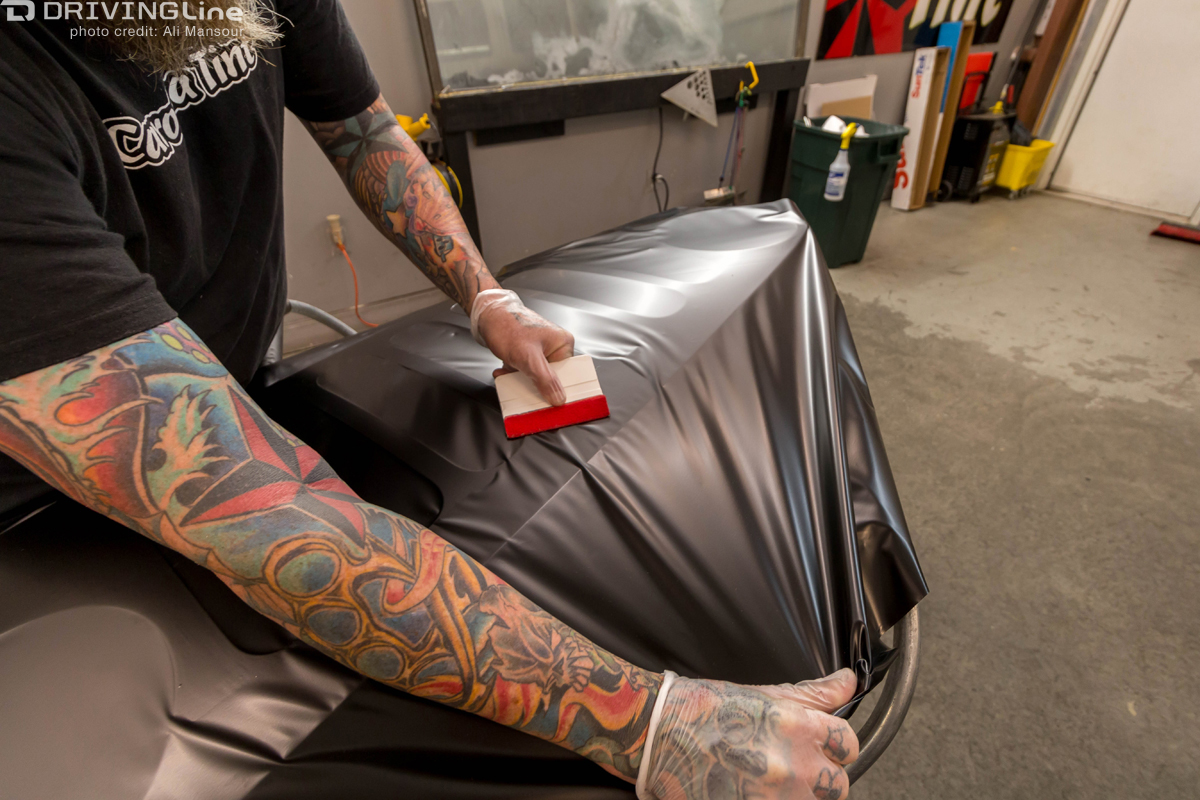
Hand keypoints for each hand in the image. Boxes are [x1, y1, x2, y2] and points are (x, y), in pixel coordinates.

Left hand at [472, 290, 574, 405]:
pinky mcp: (527, 354)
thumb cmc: (508, 326)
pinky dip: (514, 375)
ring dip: (522, 381)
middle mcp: (554, 347)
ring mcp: (540, 351)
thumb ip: (545, 379)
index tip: (551, 403)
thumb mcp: (528, 357)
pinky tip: (504, 373)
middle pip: (552, 378)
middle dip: (536, 386)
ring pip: (536, 377)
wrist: (486, 315)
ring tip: (510, 377)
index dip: (561, 390)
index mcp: (563, 344)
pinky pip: (525, 372)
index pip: (569, 374)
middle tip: (526, 391)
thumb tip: (558, 398)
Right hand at [642, 669, 859, 799]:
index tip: (822, 744)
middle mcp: (792, 767)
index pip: (848, 743)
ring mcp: (774, 798)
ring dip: (801, 793)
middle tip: (795, 766)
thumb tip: (848, 682)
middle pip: (838, 784)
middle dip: (821, 776)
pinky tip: (755, 789)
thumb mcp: (765, 693)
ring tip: (772, 780)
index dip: (836, 743)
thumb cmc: (705, 710)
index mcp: (797, 728)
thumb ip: (814, 694)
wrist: (659, 734)